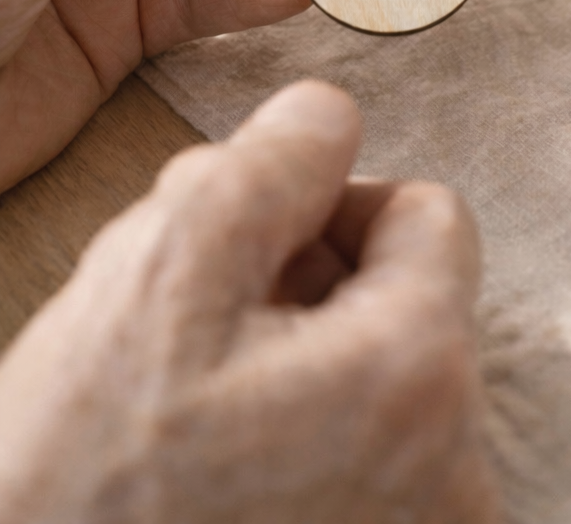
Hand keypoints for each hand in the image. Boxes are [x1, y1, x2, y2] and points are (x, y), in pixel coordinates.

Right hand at [0, 81, 498, 522]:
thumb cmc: (86, 480)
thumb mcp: (165, 268)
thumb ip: (274, 162)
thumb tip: (331, 117)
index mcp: (419, 374)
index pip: (430, 213)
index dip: (333, 208)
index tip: (258, 251)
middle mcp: (457, 471)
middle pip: (411, 298)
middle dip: (318, 288)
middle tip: (215, 334)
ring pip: (387, 376)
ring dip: (310, 364)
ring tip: (213, 408)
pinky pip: (377, 458)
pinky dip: (315, 437)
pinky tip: (233, 465)